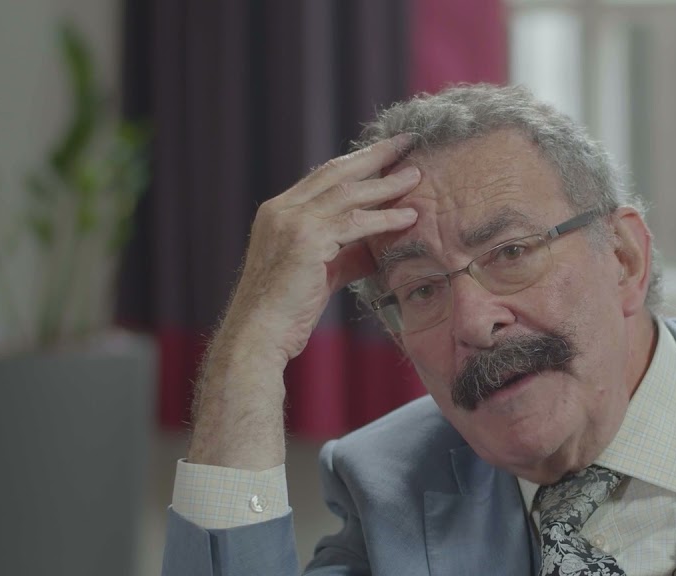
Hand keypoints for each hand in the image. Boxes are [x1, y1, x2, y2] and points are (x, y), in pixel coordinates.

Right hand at [222, 134, 420, 362]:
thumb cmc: (287, 310)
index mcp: (278, 212)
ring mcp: (291, 222)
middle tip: (405, 141)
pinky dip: (384, 218)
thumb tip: (378, 249)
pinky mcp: (306, 242)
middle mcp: (281, 210)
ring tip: (416, 175)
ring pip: (348, 194)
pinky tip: (408, 216)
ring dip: (386, 184)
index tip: (385, 153)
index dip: (356, 163)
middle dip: (373, 155)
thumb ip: (346, 255)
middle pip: (335, 172)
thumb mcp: (320, 273)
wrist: (260, 333)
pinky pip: (355, 223)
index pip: (322, 177)